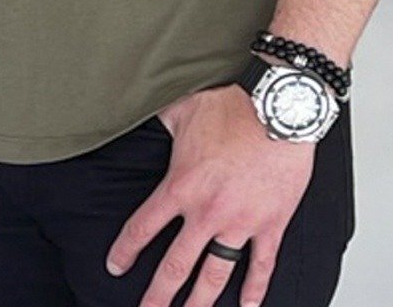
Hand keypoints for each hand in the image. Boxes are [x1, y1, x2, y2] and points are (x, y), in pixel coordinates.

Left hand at [106, 85, 314, 306]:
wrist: (276, 108)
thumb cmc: (230, 105)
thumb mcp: (181, 109)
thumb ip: (160, 122)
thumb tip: (138, 110)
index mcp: (180, 186)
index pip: (143, 228)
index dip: (125, 251)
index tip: (116, 268)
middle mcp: (207, 212)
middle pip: (175, 266)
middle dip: (158, 295)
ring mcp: (241, 223)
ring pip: (215, 276)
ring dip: (200, 302)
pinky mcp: (271, 224)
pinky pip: (262, 265)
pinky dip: (255, 289)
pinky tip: (247, 306)